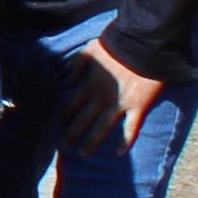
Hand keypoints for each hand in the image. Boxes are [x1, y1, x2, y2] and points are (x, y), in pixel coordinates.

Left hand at [57, 37, 167, 155]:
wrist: (143, 44)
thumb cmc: (117, 44)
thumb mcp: (90, 50)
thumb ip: (76, 65)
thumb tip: (64, 81)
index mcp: (89, 84)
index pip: (70, 104)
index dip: (62, 115)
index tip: (54, 125)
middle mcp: (101, 97)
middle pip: (82, 119)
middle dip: (72, 133)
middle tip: (63, 146)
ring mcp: (119, 103)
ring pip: (102, 127)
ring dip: (92, 141)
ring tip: (84, 153)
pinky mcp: (138, 105)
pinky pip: (131, 127)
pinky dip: (125, 140)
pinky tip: (118, 152)